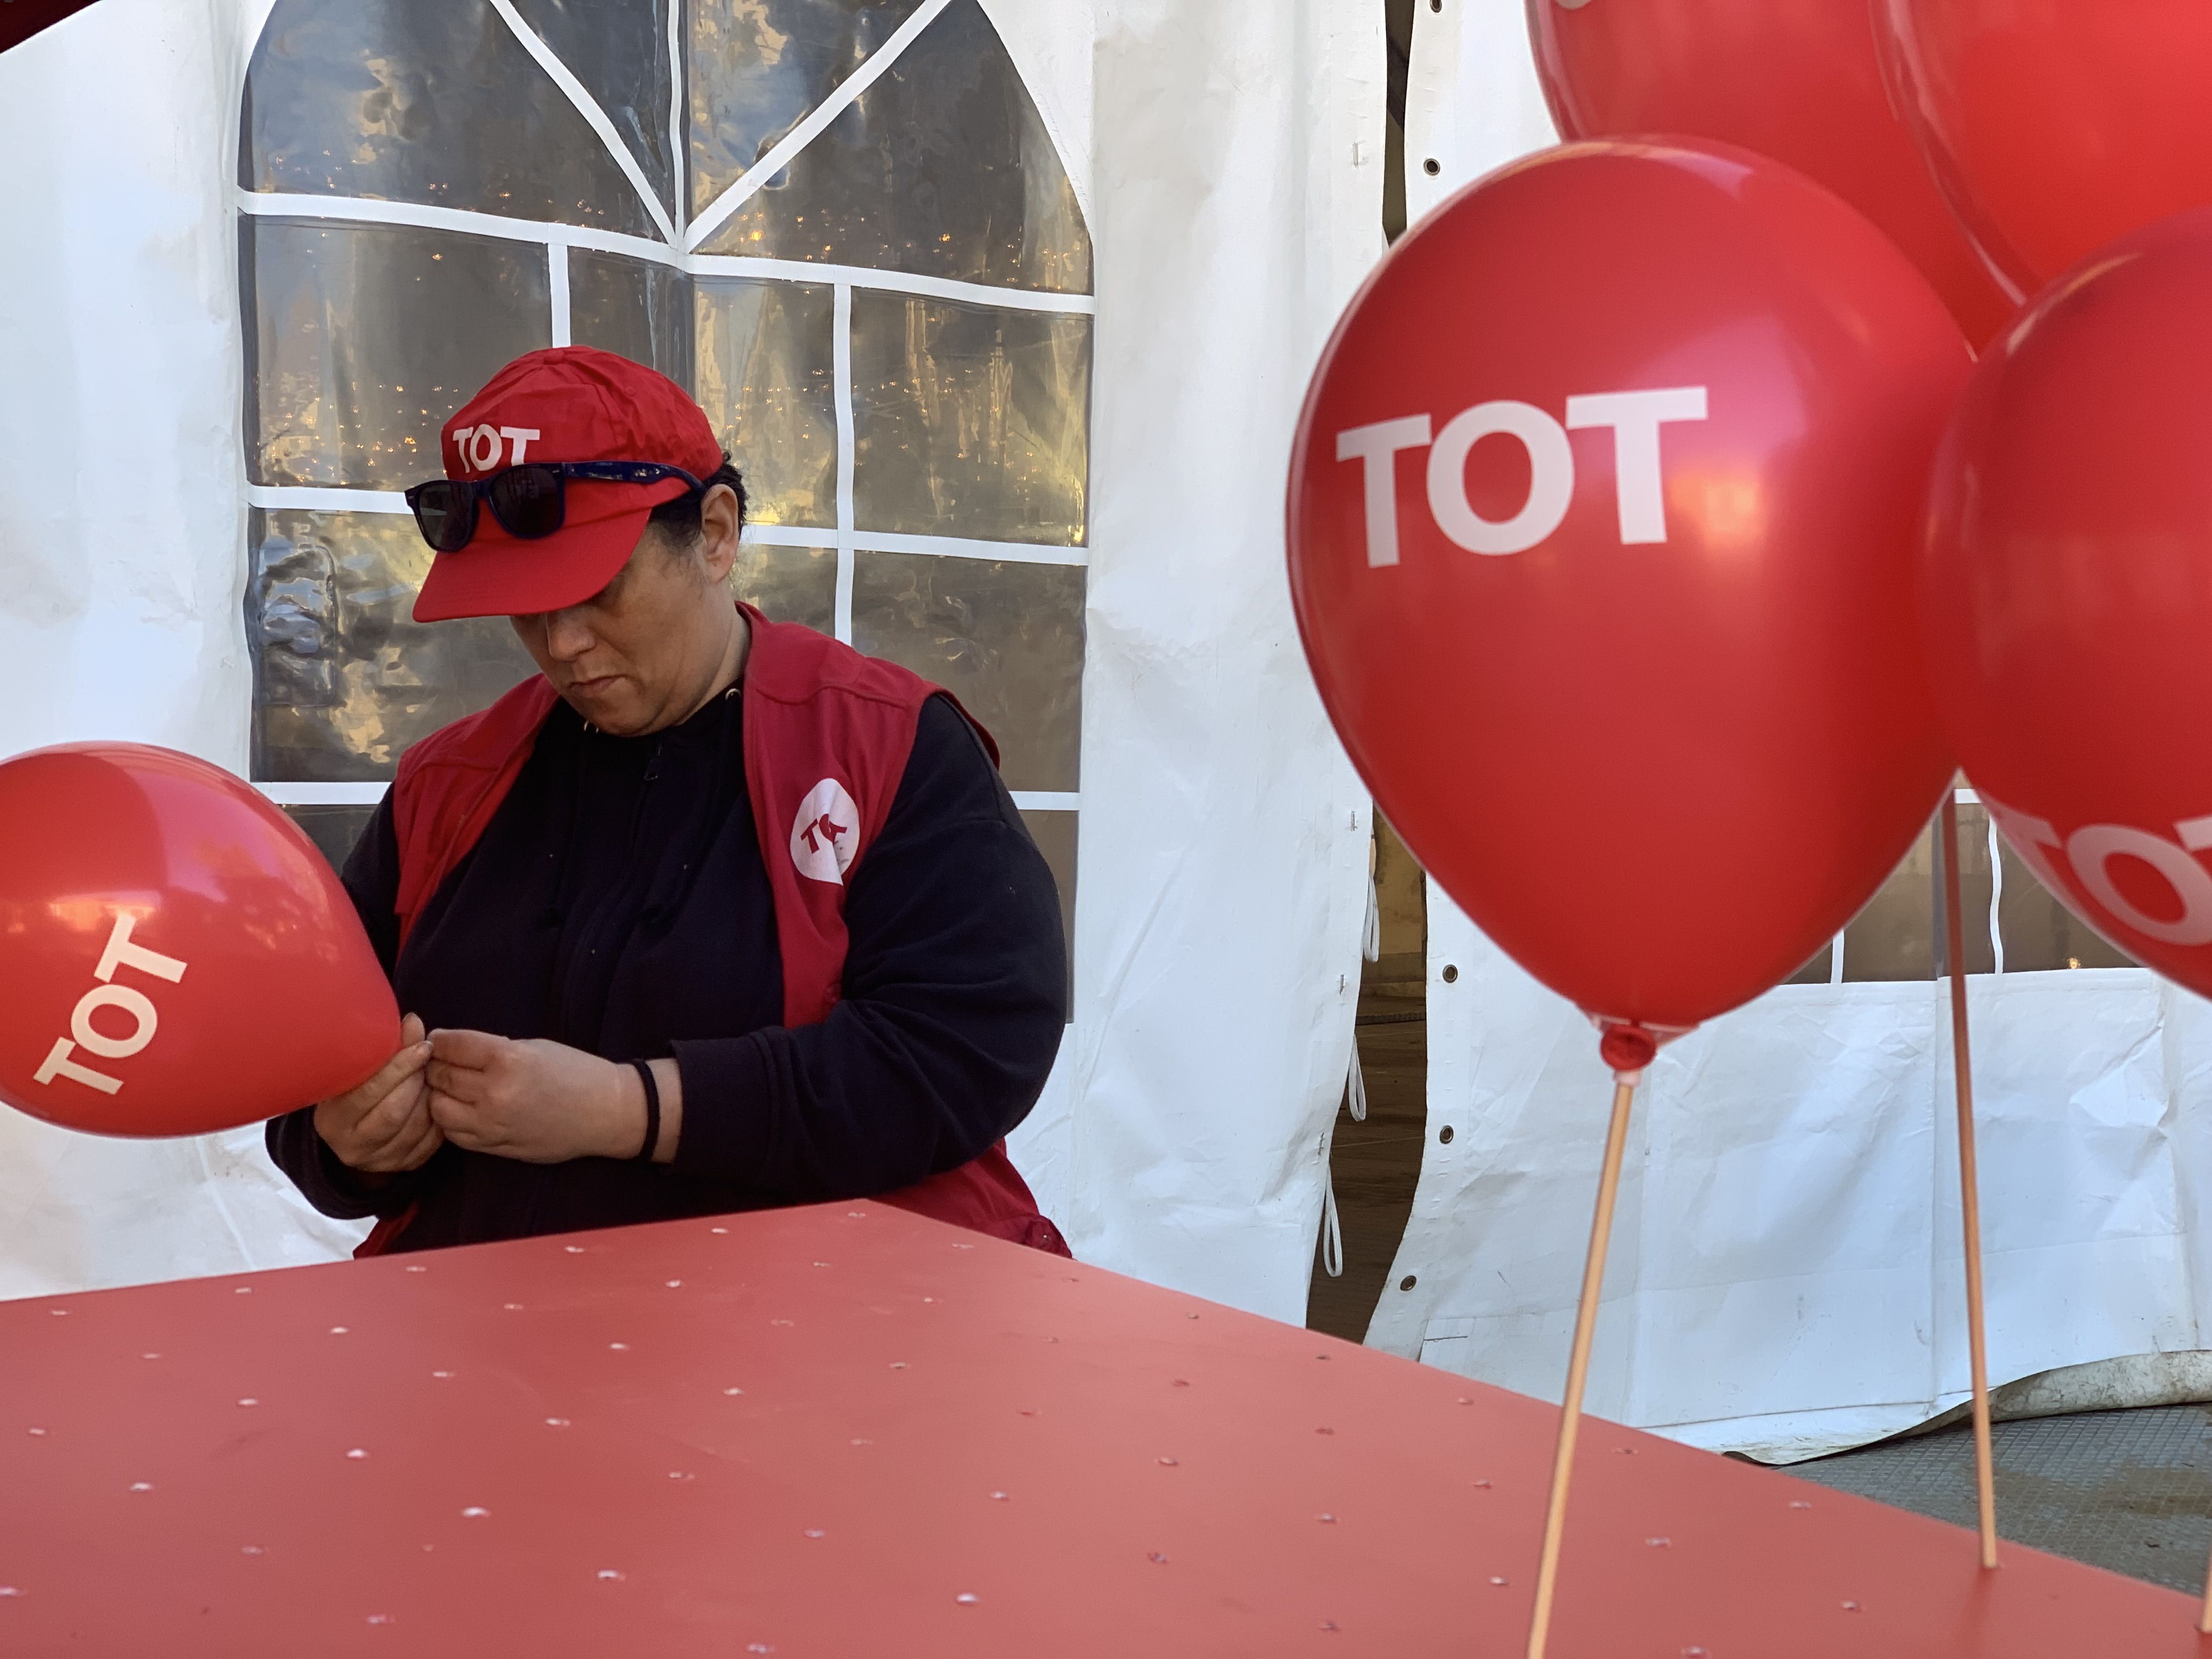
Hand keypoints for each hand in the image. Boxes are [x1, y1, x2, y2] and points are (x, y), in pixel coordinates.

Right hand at [314, 1013, 442, 1174]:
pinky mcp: (403, 1166)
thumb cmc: (355, 1089)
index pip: (369, 1093)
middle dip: (416, 1081)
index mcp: (332, 1120)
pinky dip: (438, 1117)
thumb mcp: (359, 1070)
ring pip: (416, 1126)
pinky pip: (431, 1141)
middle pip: (394, 1111)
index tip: (421, 1046)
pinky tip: (434, 1099)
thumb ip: (384, 1048)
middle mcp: (351, 1146)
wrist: (353, 1129)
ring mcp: (378, 1160)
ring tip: (429, 1077)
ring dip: (429, 1097)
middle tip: (428, 1059)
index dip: (398, 1067)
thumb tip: (413, 1022)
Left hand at [425, 1029, 674, 1164]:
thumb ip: (489, 1049)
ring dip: (438, 1094)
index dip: (438, 1040)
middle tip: (440, 1061)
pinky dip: (450, 1119)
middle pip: (440, 1075)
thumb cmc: (573, 1072)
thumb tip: (447, 1048)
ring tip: (450, 1087)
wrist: (604, 1113)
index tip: (437, 1040)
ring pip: (438, 1108)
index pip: (450, 1046)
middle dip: (435, 1065)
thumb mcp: (532, 1047)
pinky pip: (453, 1134)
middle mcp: (495, 1093)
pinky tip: (463, 1109)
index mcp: (508, 1060)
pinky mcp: (495, 1146)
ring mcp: (492, 1124)